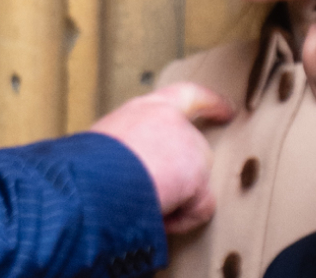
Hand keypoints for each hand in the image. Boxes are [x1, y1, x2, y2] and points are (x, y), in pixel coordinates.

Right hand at [90, 82, 234, 234]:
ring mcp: (188, 143)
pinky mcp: (198, 170)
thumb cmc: (87, 167)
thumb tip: (129, 176)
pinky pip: (201, 205)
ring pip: (196, 180)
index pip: (184, 96)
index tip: (228, 108)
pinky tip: (161, 218)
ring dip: (174, 198)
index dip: (209, 102)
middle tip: (162, 196)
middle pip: (194, 150)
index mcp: (144, 110)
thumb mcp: (104, 149)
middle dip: (182, 177)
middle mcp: (170, 119)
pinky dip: (183, 218)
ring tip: (144, 205)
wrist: (94, 177)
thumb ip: (127, 150)